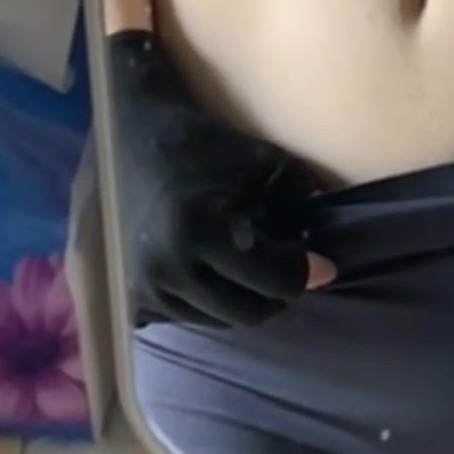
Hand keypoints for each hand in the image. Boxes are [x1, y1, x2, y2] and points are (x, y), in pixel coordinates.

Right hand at [107, 30, 334, 328]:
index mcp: (201, 233)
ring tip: (243, 261)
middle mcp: (167, 269)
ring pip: (218, 319)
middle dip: (275, 291)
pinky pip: (185, 317)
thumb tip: (325, 248)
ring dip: (239, 296)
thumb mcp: (264, 162)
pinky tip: (207, 269)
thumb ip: (302, 201)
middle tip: (283, 264)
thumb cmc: (202, 143)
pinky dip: (205, 301)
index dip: (306, 272)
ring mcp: (143, 288)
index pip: (277, 283)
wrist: (128, 134)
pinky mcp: (129, 297)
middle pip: (250, 312)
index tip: (323, 265)